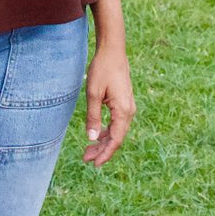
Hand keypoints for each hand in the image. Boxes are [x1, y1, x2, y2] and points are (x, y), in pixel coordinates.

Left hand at [82, 46, 134, 167]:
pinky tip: (97, 135)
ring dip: (103, 141)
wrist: (113, 51)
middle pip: (116, 138)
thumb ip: (93, 116)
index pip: (115, 140)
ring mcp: (128, 107)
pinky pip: (117, 123)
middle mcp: (129, 111)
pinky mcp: (124, 103)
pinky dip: (107, 131)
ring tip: (88, 150)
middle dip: (102, 150)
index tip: (94, 164)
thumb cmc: (102, 69)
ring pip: (117, 131)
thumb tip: (91, 138)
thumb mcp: (93, 93)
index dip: (105, 154)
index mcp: (123, 111)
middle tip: (85, 158)